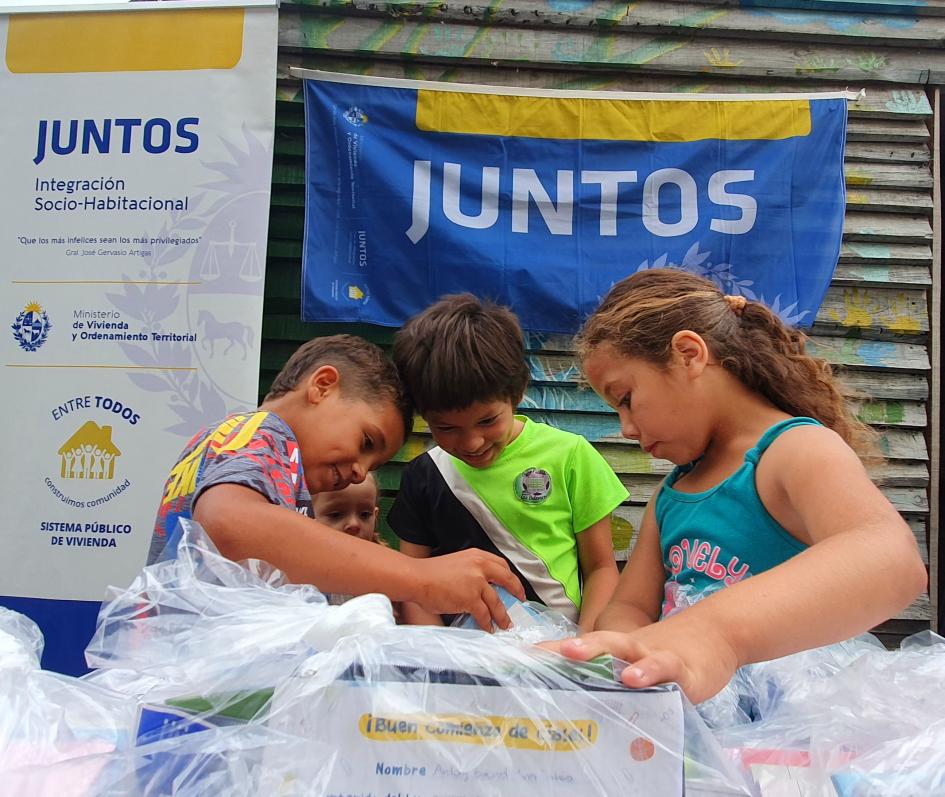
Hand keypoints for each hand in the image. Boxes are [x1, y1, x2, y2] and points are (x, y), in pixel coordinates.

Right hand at [412, 550, 524, 631]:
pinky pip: (484, 614)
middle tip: (521, 601)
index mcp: (477, 556)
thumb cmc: (431, 573)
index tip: (514, 585)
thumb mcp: (458, 563)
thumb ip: (472, 571)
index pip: (501, 565)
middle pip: (507, 579)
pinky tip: (488, 628)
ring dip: (502, 615)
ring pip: (497, 601)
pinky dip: (487, 623)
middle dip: (517, 591)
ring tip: (505, 624)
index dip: (510, 577)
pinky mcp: (470, 598)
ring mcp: (476, 582)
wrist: (417, 578)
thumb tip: (483, 588)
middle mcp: (480, 566)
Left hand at [540, 615, 739, 703]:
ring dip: (597, 651)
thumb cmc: (670, 654)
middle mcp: (631, 648)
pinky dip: (648, 672)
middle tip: (538, 653)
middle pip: (596, 644)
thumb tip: (580, 703)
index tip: (519, 657)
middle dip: (566, 648)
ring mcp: (655, 655)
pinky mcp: (683, 670)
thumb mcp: (640, 663)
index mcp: (619, 650)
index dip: (551, 652)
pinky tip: (634, 679)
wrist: (718, 633)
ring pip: (623, 649)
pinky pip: (663, 669)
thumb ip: (615, 680)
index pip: (580, 649)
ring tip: (573, 654)